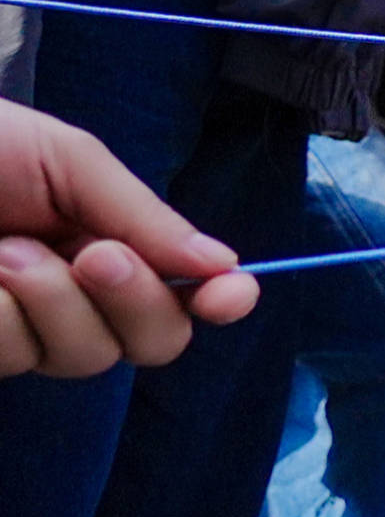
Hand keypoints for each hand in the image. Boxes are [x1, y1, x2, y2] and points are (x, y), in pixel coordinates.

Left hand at [0, 101, 254, 374]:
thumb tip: (224, 266)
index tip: (229, 294)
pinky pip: (12, 356)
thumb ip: (142, 214)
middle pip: (151, 341)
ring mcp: (21, 331)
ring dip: (50, 300)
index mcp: (109, 243)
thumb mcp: (66, 159)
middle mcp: (75, 297)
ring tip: (2, 250)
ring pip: (82, 357)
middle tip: (94, 253)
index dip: (220, 299)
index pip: (184, 292)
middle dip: (133, 299)